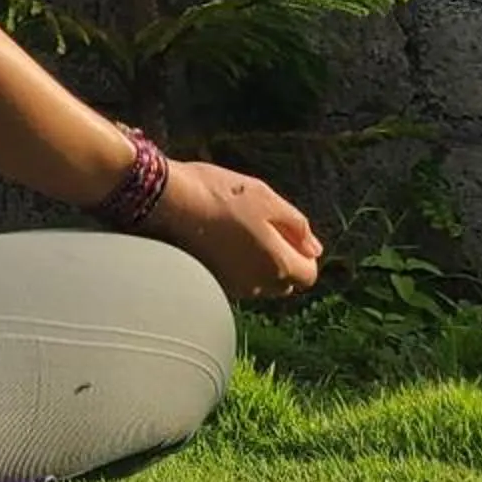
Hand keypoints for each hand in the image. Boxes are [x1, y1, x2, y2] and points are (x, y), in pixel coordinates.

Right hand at [146, 156, 323, 302]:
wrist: (167, 200)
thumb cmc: (219, 194)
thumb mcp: (265, 197)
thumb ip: (297, 224)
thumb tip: (315, 248)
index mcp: (279, 265)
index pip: (309, 273)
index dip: (303, 251)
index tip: (287, 229)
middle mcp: (260, 285)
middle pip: (285, 281)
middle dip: (282, 259)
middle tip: (262, 226)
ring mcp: (234, 287)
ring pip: (259, 281)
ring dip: (257, 263)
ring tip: (237, 229)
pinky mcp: (212, 282)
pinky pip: (236, 279)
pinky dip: (235, 264)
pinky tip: (219, 238)